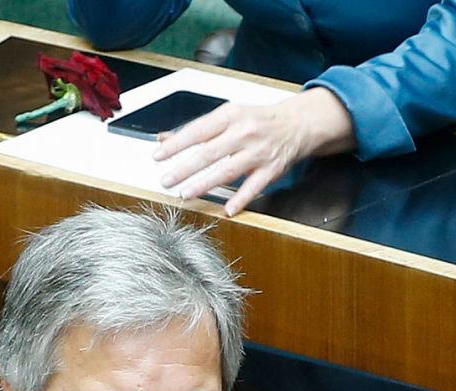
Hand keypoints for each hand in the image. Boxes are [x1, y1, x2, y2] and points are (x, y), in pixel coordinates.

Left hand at [153, 88, 355, 215]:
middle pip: (209, 152)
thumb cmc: (258, 121)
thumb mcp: (229, 116)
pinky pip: (254, 186)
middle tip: (166, 180)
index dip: (177, 144)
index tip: (159, 156)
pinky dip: (241, 199)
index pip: (198, 130)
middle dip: (185, 167)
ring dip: (205, 183)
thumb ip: (198, 130)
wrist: (297, 123)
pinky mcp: (271, 169)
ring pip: (228, 170)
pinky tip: (228, 210)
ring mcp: (258, 152)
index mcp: (230, 115)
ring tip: (185, 194)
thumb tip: (165, 138)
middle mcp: (243, 132)